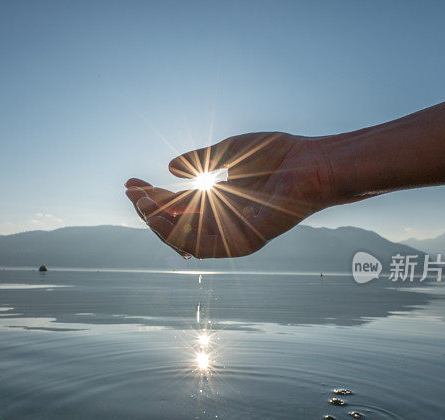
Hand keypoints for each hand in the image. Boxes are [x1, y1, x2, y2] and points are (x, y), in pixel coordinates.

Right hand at [124, 132, 371, 257]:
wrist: (315, 162)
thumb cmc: (280, 155)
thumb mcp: (227, 151)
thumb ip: (199, 160)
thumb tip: (169, 169)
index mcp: (221, 206)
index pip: (179, 208)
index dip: (154, 197)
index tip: (131, 182)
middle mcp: (225, 225)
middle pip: (176, 226)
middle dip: (149, 210)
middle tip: (129, 191)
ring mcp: (234, 236)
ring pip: (183, 240)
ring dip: (157, 223)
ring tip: (139, 201)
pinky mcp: (243, 242)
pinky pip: (200, 245)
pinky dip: (176, 231)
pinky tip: (159, 213)